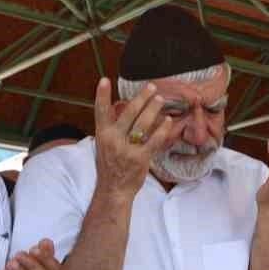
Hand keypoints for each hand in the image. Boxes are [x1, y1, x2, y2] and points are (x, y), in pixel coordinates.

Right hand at [93, 78, 170, 196]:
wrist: (113, 189)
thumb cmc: (111, 164)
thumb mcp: (104, 144)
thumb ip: (111, 128)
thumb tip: (120, 107)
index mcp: (102, 134)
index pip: (100, 111)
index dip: (102, 95)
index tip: (105, 79)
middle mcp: (112, 139)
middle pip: (128, 113)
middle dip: (141, 98)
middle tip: (151, 86)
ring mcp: (126, 149)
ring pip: (142, 124)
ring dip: (153, 109)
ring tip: (160, 99)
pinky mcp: (140, 158)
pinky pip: (154, 140)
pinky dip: (162, 129)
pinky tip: (168, 121)